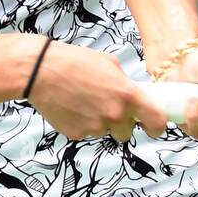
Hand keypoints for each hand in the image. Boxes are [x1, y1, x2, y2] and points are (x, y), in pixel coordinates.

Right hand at [25, 40, 169, 142]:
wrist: (41, 71)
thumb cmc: (74, 62)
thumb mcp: (109, 64)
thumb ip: (125, 83)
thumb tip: (133, 93)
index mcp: (128, 95)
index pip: (157, 120)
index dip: (157, 126)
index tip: (154, 127)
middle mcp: (115, 114)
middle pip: (127, 131)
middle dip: (120, 122)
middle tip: (104, 104)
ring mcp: (95, 127)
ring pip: (105, 131)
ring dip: (99, 121)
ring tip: (83, 101)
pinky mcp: (77, 134)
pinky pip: (86, 133)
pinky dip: (82, 123)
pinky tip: (72, 106)